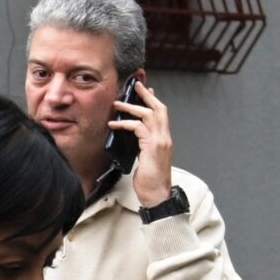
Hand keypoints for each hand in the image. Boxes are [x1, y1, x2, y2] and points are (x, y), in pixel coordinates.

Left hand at [116, 75, 173, 201]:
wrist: (157, 194)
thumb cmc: (150, 180)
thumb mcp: (146, 159)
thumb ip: (143, 146)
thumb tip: (134, 138)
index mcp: (164, 139)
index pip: (161, 114)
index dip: (153, 101)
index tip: (146, 90)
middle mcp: (165, 137)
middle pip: (158, 108)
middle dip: (146, 95)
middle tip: (135, 85)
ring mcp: (160, 141)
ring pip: (148, 115)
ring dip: (131, 107)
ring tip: (117, 104)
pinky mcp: (152, 146)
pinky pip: (138, 128)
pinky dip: (125, 124)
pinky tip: (114, 125)